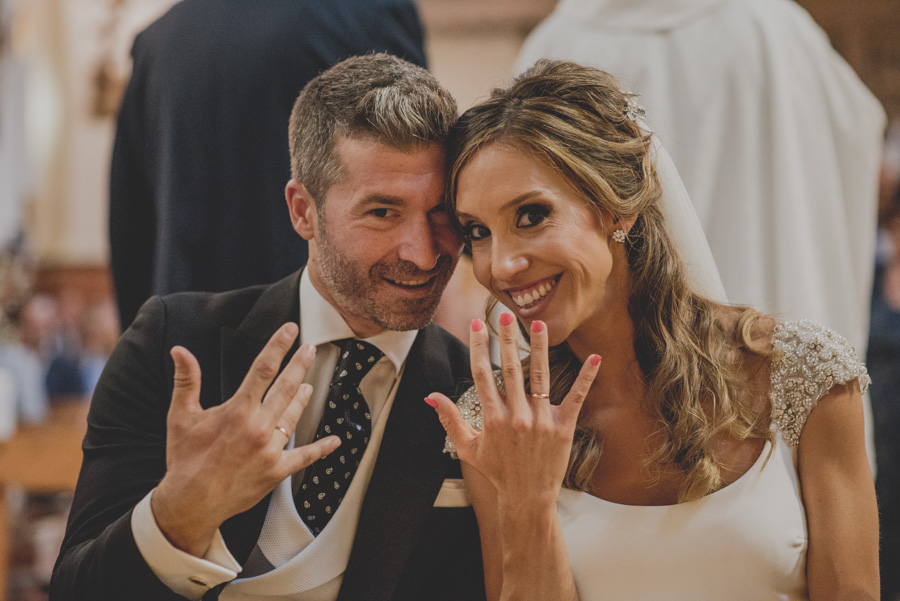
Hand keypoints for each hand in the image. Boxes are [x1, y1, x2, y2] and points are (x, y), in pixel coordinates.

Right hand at [151, 322, 339, 556]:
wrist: (190, 503)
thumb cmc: (185, 459)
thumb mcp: (181, 417)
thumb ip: (186, 381)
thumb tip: (180, 352)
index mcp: (238, 411)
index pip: (263, 369)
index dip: (278, 347)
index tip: (290, 330)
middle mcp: (259, 427)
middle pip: (285, 388)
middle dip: (300, 365)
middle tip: (310, 349)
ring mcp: (270, 450)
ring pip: (293, 416)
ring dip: (302, 399)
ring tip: (309, 385)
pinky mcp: (277, 471)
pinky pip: (304, 457)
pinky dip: (320, 449)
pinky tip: (334, 441)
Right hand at [427, 314, 599, 507]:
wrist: (526, 498)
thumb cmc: (497, 473)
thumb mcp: (467, 448)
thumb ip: (450, 420)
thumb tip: (430, 397)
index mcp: (492, 419)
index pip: (482, 374)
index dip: (478, 346)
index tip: (475, 324)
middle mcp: (516, 416)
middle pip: (510, 368)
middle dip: (507, 339)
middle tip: (506, 314)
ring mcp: (541, 421)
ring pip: (539, 376)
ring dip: (539, 348)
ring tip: (538, 324)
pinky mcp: (563, 427)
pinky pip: (576, 397)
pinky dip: (585, 377)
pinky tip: (595, 358)